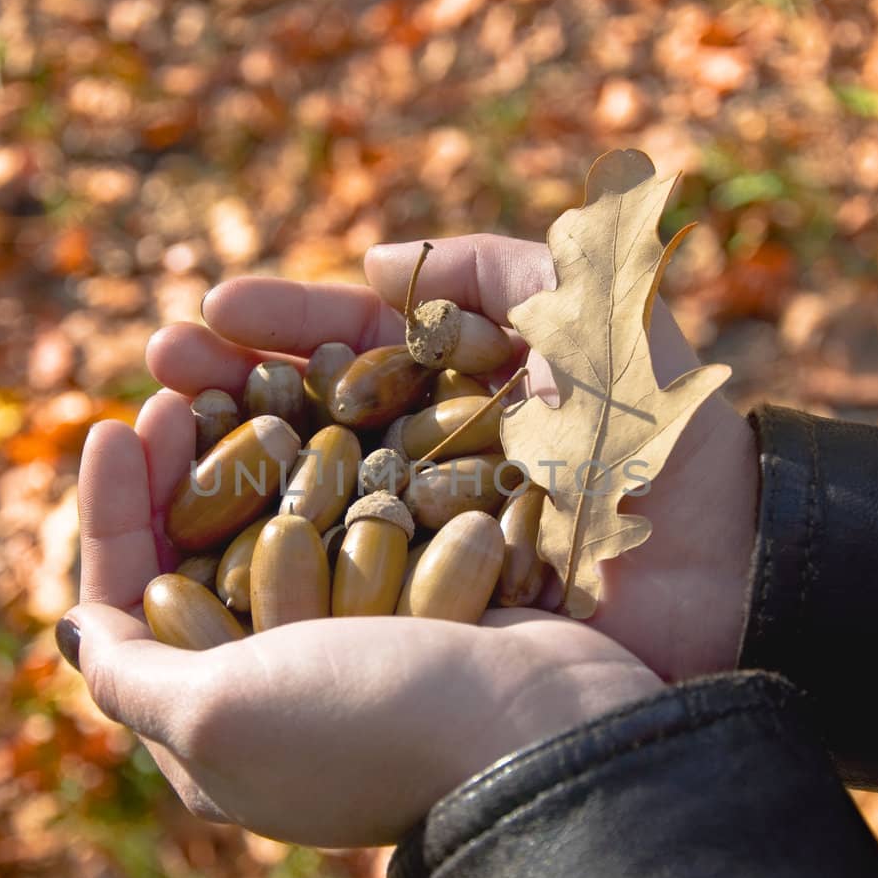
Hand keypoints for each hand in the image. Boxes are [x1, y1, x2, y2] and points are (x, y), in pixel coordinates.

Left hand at [64, 408, 660, 846]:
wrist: (538, 733)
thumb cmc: (369, 723)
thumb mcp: (217, 714)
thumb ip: (133, 674)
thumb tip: (76, 632)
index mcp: (218, 729)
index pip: (130, 605)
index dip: (111, 514)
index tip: (115, 424)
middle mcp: (281, 689)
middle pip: (202, 558)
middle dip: (181, 469)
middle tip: (179, 387)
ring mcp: (358, 646)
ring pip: (282, 527)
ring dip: (256, 453)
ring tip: (245, 379)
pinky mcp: (424, 606)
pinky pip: (361, 522)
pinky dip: (339, 469)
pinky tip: (330, 407)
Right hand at [148, 234, 757, 681]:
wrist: (720, 564)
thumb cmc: (659, 430)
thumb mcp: (590, 306)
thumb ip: (494, 265)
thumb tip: (369, 266)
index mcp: (465, 390)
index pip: (355, 345)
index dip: (283, 321)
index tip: (213, 307)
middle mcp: (429, 461)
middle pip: (310, 412)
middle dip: (230, 381)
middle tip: (159, 359)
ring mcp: (420, 537)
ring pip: (304, 489)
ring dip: (226, 460)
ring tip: (157, 433)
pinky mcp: (420, 612)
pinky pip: (329, 577)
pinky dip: (264, 552)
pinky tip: (201, 532)